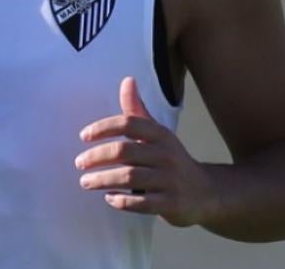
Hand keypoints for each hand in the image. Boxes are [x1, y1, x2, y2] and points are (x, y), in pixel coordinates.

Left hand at [76, 77, 215, 226]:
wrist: (206, 192)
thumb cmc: (171, 159)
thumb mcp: (157, 133)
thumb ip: (137, 111)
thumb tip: (127, 80)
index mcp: (160, 134)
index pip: (129, 123)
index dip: (103, 128)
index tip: (83, 136)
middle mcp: (166, 154)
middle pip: (125, 151)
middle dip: (97, 156)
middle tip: (79, 163)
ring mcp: (170, 180)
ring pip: (130, 178)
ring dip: (103, 180)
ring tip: (85, 182)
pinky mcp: (171, 203)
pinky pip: (142, 203)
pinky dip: (122, 201)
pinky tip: (109, 198)